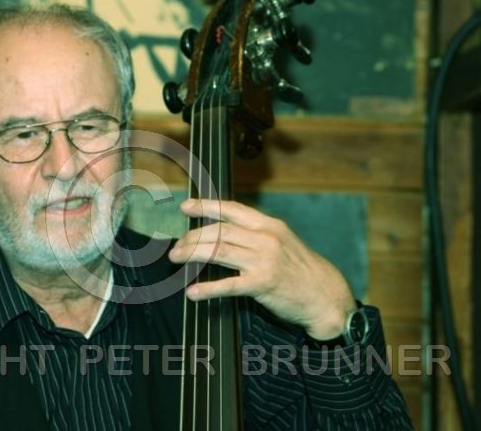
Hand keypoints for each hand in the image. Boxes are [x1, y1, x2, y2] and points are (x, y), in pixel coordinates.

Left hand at [168, 199, 356, 339]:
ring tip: (177, 259)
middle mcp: (266, 238)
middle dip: (193, 237)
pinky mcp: (263, 284)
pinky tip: (192, 292)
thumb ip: (256, 235)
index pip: (232, 210)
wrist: (326, 296)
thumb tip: (222, 233)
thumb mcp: (282, 242)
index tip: (185, 207)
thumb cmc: (301, 270)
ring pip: (219, 251)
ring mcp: (265, 260)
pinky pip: (228, 285)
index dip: (206, 206)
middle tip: (177, 247)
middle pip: (220, 231)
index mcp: (269, 225)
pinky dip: (207, 288)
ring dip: (193, 254)